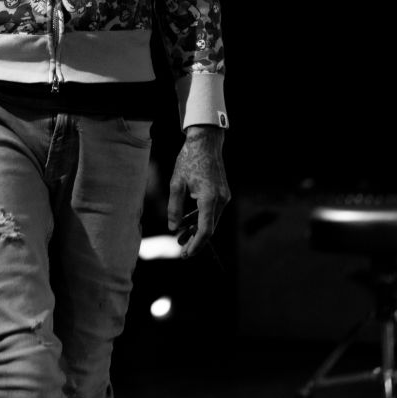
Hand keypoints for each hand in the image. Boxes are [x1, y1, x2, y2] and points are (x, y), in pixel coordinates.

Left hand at [167, 125, 230, 257]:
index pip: (205, 230)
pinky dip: (200, 218)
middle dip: (195, 240)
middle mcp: (221, 200)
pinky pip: (212, 211)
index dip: (196, 245)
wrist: (205, 143)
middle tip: (181, 250)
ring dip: (196, 229)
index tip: (186, 254)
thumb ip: (174, 208)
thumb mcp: (176, 184)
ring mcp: (224, 196)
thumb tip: (172, 228)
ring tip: (180, 237)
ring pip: (211, 220)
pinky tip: (187, 222)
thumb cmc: (189, 160)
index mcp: (210, 199)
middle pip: (209, 228)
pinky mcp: (223, 193)